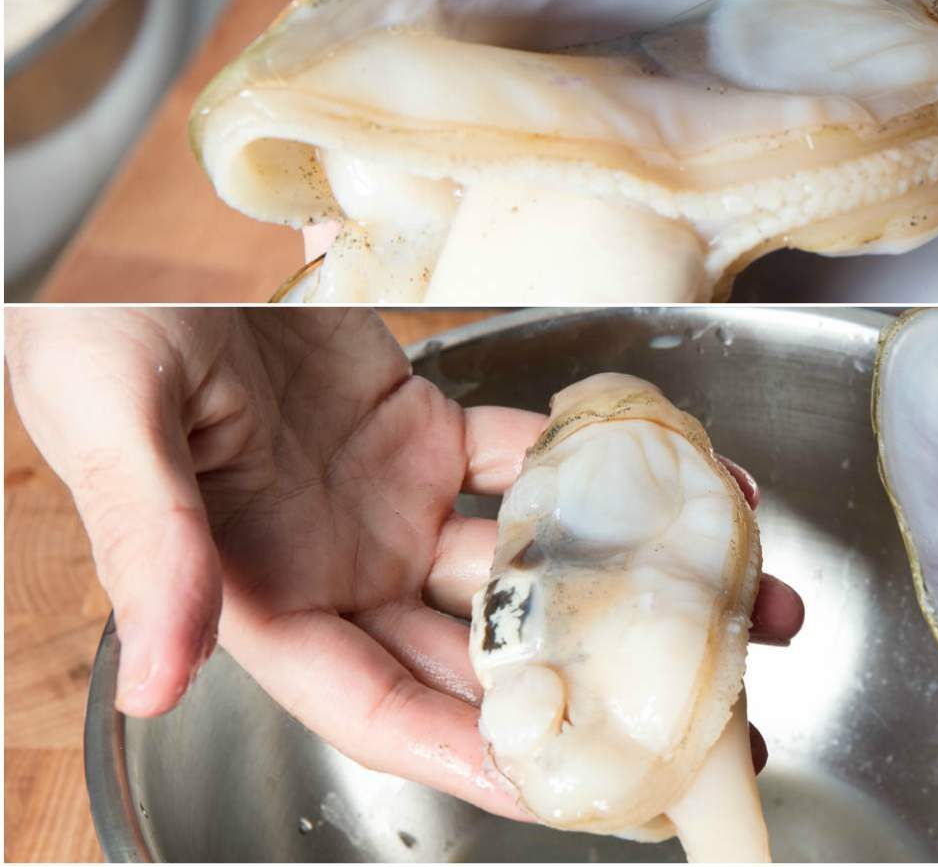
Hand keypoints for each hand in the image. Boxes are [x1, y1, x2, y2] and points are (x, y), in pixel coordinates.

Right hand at [5, 308, 803, 817]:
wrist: (138, 253)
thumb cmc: (98, 345)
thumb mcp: (115, 436)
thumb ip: (156, 553)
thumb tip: (163, 682)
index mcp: (271, 601)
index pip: (384, 704)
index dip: (474, 750)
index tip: (574, 783)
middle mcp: (346, 570)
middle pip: (483, 655)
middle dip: (593, 689)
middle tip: (704, 719)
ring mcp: (393, 503)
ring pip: (526, 563)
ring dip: (627, 582)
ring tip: (740, 605)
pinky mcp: (426, 430)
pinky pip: (527, 459)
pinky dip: (600, 469)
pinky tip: (680, 478)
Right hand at [306, 0, 834, 259]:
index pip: (381, 48)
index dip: (392, 157)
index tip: (426, 249)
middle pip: (531, 85)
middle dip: (562, 181)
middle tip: (602, 272)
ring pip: (654, 61)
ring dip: (684, 140)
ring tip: (714, 238)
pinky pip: (768, 0)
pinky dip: (788, 60)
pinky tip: (809, 131)